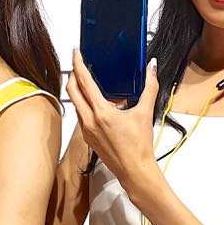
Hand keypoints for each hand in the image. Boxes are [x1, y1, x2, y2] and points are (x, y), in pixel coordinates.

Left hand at [66, 49, 160, 200]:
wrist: (134, 171)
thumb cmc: (138, 147)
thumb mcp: (145, 113)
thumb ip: (150, 87)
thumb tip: (151, 69)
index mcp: (101, 113)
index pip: (84, 82)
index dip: (78, 64)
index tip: (76, 53)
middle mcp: (89, 121)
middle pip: (72, 90)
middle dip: (73, 74)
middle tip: (78, 63)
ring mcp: (86, 130)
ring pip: (75, 103)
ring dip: (80, 90)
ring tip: (93, 83)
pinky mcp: (87, 137)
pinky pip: (82, 114)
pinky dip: (87, 104)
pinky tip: (101, 104)